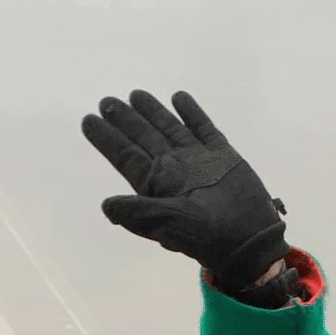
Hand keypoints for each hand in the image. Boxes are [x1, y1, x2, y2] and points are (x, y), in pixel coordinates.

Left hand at [81, 90, 289, 295]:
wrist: (248, 240)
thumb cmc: (206, 237)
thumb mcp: (168, 225)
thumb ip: (138, 212)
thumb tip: (105, 206)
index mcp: (156, 184)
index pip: (125, 155)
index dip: (106, 138)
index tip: (88, 120)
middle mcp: (174, 168)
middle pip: (144, 136)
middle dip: (125, 119)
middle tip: (107, 101)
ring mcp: (198, 159)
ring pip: (170, 128)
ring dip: (153, 111)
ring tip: (136, 94)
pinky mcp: (223, 155)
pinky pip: (204, 128)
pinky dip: (192, 113)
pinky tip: (178, 97)